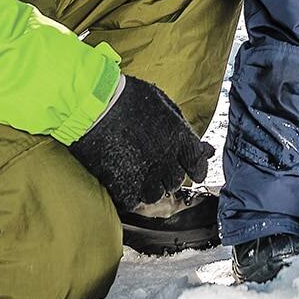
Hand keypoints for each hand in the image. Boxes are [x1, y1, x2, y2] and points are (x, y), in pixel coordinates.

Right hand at [66, 77, 213, 212]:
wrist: (93, 105)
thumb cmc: (126, 97)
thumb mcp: (162, 103)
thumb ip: (182, 127)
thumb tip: (205, 148)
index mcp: (179, 137)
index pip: (197, 164)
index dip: (195, 168)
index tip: (190, 169)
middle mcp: (166, 160)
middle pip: (176, 181)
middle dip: (168, 174)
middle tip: (155, 164)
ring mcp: (145, 175)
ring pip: (156, 195)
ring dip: (150, 186)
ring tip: (138, 173)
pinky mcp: (123, 186)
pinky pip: (133, 201)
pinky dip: (130, 193)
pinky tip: (123, 179)